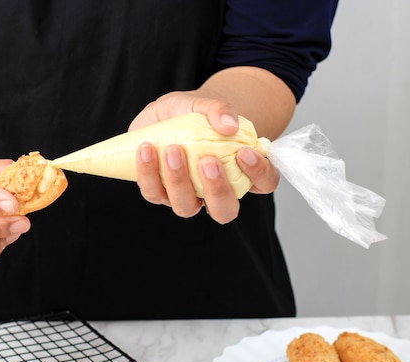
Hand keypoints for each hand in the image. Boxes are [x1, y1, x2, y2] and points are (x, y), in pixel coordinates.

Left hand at [131, 91, 279, 223]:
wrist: (163, 115)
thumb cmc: (193, 113)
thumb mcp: (204, 103)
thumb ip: (218, 109)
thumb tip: (229, 125)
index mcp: (240, 172)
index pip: (264, 183)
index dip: (259, 173)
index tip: (245, 151)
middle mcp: (214, 191)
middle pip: (225, 210)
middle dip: (217, 190)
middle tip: (208, 161)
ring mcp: (186, 195)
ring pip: (186, 207)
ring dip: (179, 181)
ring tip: (172, 149)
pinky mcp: (159, 191)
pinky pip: (154, 193)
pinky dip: (148, 173)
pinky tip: (145, 149)